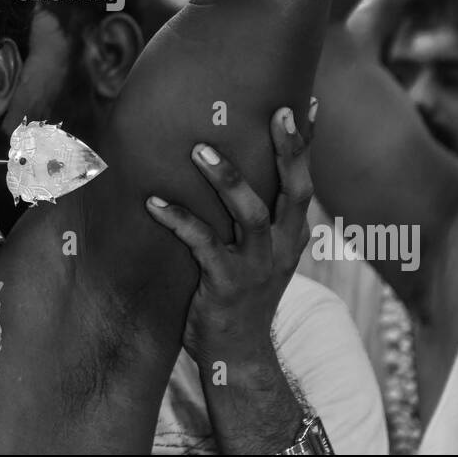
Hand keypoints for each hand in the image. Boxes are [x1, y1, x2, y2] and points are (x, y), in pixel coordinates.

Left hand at [145, 103, 316, 369]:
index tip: (305, 102)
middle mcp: (282, 246)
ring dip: (228, 179)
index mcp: (293, 234)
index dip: (305, 143)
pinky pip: (202, 244)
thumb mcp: (259, 251)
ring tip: (200, 149)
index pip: (304, 181)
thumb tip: (226, 160)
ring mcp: (256, 265)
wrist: (238, 354)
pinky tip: (153, 201)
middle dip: (290, 150)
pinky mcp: (225, 283)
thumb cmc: (241, 291)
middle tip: (277, 111)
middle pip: (295, 191)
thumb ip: (253, 212)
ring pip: (252, 214)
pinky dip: (178, 219)